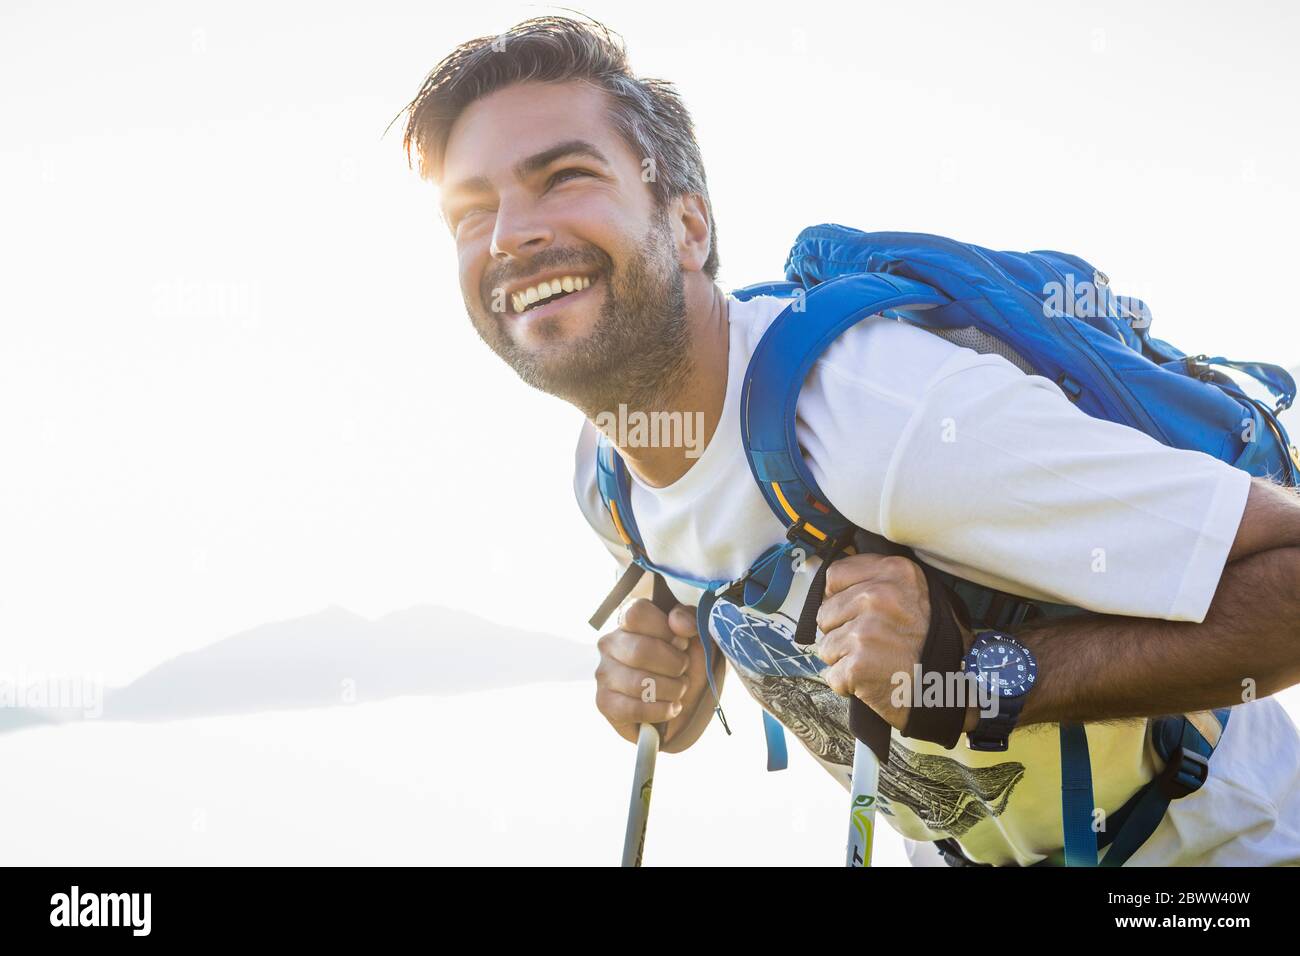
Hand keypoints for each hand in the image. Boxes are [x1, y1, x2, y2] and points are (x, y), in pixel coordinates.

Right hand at [595, 597, 710, 747]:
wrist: (685, 706)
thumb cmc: (686, 666)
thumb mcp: (697, 637)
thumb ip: (690, 619)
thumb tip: (678, 622)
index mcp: (629, 620)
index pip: (637, 613)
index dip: (665, 629)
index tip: (682, 643)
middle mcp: (610, 643)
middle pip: (640, 651)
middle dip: (674, 665)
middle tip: (684, 672)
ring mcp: (604, 673)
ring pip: (638, 683)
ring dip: (671, 690)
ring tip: (679, 691)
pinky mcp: (604, 702)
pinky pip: (633, 709)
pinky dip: (661, 711)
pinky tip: (671, 708)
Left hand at [814, 553, 973, 732]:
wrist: (948, 689)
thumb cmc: (934, 644)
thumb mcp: (918, 593)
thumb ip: (879, 581)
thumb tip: (831, 581)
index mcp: (894, 572)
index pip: (835, 575)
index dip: (838, 596)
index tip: (850, 610)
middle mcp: (877, 596)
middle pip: (825, 612)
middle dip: (841, 631)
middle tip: (871, 643)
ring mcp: (865, 631)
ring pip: (826, 646)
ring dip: (844, 659)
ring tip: (875, 662)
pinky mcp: (857, 664)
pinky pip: (832, 675)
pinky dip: (847, 683)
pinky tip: (871, 680)